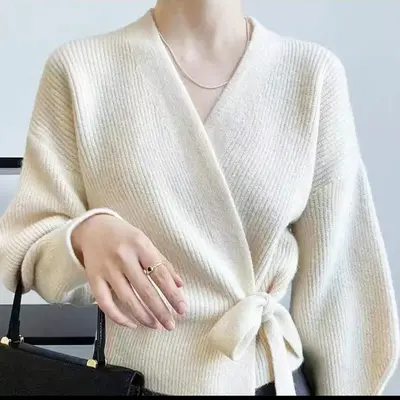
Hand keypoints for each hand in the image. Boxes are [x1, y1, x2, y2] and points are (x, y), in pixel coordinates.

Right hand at [71, 214, 185, 330]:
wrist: (93, 228)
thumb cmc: (125, 236)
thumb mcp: (146, 243)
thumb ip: (163, 263)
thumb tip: (179, 285)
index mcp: (140, 245)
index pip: (160, 274)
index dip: (172, 294)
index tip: (182, 310)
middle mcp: (123, 257)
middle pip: (145, 290)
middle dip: (160, 311)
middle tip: (170, 325)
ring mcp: (107, 269)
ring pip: (127, 299)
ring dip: (143, 316)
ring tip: (156, 326)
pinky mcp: (93, 278)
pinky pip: (105, 303)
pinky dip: (118, 317)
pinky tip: (132, 324)